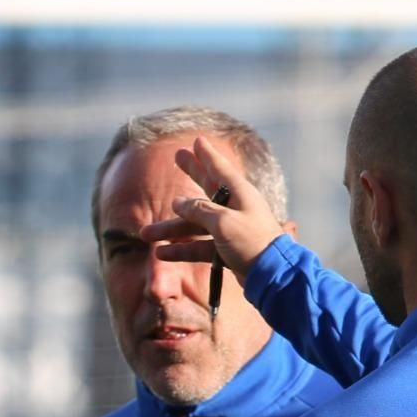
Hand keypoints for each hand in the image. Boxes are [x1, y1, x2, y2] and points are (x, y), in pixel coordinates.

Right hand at [139, 136, 294, 285]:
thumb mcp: (223, 222)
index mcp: (239, 194)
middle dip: (191, 173)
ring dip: (171, 230)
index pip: (220, 169)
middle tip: (177, 156)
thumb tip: (178, 203)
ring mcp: (230, 230)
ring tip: (145, 234)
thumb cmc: (251, 242)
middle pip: (207, 187)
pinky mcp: (226, 250)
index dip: (207, 155)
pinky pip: (200, 246)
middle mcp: (235, 208)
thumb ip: (199, 210)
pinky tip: (162, 254)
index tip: (197, 140)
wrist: (271, 275)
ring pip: (196, 225)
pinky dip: (182, 250)